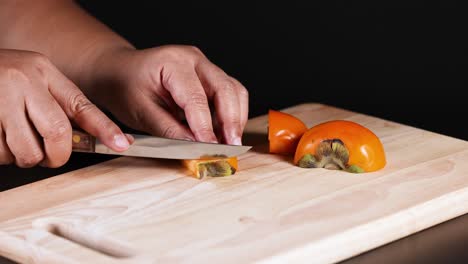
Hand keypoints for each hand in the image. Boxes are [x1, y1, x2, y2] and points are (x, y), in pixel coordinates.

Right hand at [0, 49, 130, 167]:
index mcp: (42, 72)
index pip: (81, 105)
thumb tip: (102, 137)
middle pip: (56, 135)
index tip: (122, 144)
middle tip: (51, 154)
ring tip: (16, 139)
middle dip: (57, 155)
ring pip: (25, 152)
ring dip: (24, 157)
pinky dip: (2, 155)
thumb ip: (64, 105)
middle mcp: (21, 82)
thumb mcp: (38, 79)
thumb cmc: (6, 76)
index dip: (105, 128)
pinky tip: (0, 137)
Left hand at [84, 45, 248, 144]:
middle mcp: (193, 58)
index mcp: (172, 62)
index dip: (205, 127)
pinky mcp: (209, 75)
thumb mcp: (140, 112)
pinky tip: (225, 133)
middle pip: (225, 89)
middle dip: (231, 121)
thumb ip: (168, 130)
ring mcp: (204, 65)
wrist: (119, 71)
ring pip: (234, 90)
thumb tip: (194, 148)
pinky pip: (230, 93)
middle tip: (231, 147)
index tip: (211, 149)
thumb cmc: (125, 87)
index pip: (195, 98)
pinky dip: (231, 114)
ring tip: (230, 143)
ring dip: (235, 118)